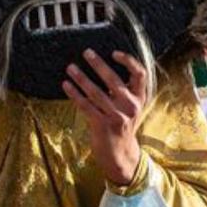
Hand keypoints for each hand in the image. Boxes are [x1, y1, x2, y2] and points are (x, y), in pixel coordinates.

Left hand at [63, 47, 150, 186]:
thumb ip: (125, 91)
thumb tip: (104, 67)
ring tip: (71, 68)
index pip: (140, 74)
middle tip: (86, 53)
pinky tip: (66, 85)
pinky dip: (75, 94)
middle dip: (98, 64)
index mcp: (140, 99)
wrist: (120, 154)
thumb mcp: (130, 108)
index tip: (114, 53)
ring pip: (96, 92)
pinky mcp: (102, 125)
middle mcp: (131, 106)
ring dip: (81, 78)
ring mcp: (117, 116)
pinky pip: (86, 106)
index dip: (128, 61)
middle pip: (114, 80)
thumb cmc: (122, 126)